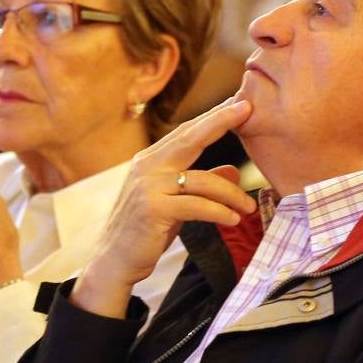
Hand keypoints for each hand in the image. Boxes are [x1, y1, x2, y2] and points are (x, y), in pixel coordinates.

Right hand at [72, 98, 254, 318]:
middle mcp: (147, 167)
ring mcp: (148, 187)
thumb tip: (234, 171)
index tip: (239, 102)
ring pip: (201, 180)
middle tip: (247, 109)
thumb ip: (202, 185)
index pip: (186, 132)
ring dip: (231, 194)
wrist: (114, 261)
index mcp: (151, 160)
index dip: (213, 116)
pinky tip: (232, 219)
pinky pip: (195, 206)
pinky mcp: (152, 210)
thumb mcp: (176, 203)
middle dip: (220, 121)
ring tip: (248, 208)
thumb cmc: (145, 231)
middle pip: (189, 138)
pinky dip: (218, 211)